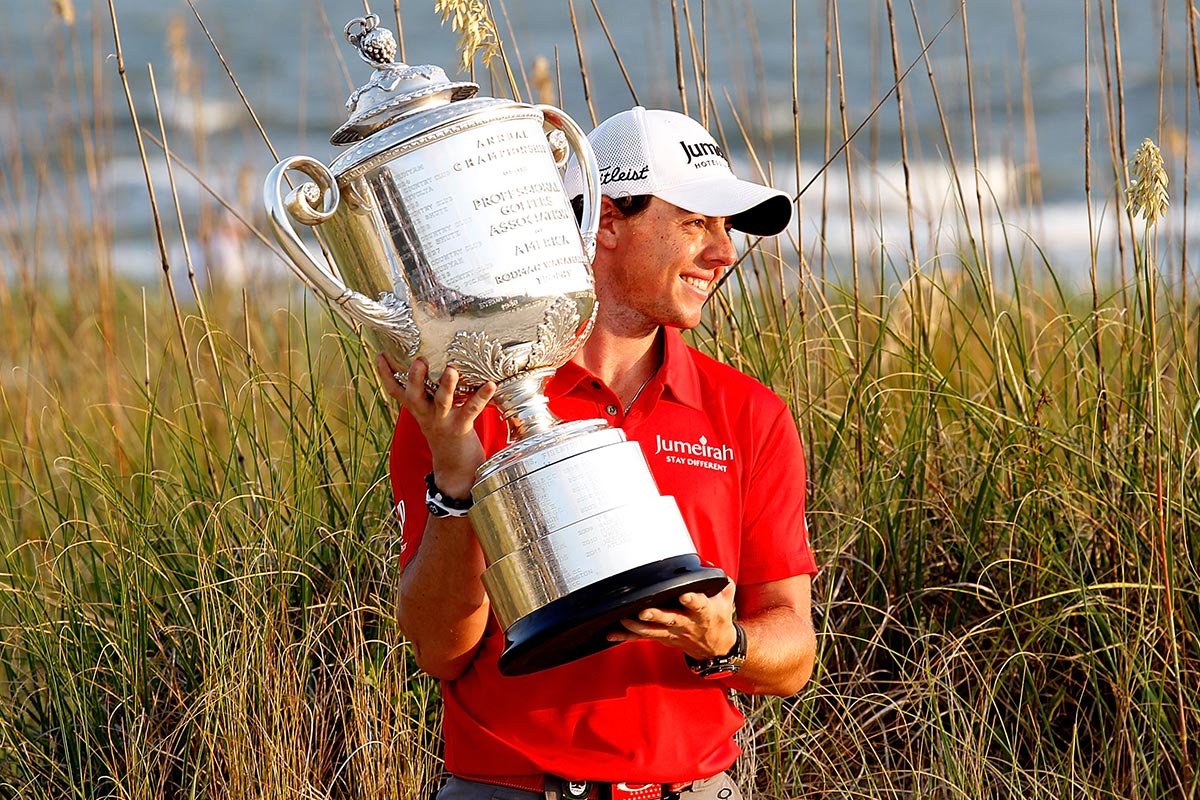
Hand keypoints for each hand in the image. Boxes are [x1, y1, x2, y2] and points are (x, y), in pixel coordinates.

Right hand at [375, 352, 495, 495]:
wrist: (456, 468)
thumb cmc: (445, 432)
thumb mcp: (431, 412)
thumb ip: (429, 392)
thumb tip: (437, 362)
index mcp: (417, 409)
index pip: (395, 391)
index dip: (385, 374)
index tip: (379, 354)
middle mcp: (426, 414)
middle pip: (415, 395)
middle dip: (414, 378)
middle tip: (418, 361)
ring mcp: (443, 421)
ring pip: (442, 402)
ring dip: (447, 385)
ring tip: (451, 370)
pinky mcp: (461, 428)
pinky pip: (471, 410)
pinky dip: (481, 397)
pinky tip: (490, 385)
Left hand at [608, 580, 737, 660]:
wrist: (716, 647)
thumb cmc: (717, 617)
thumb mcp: (725, 597)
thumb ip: (720, 580)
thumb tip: (709, 565)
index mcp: (703, 612)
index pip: (698, 605)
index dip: (692, 600)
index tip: (684, 595)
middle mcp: (686, 623)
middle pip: (670, 619)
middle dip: (657, 616)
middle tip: (644, 611)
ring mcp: (673, 632)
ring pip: (653, 631)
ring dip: (637, 627)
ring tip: (625, 620)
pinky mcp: (662, 638)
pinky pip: (642, 638)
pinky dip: (626, 637)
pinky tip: (612, 634)